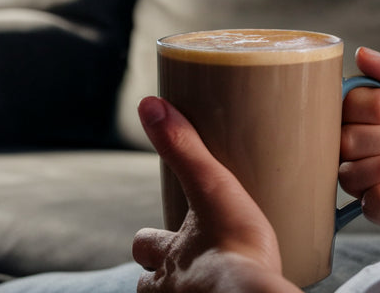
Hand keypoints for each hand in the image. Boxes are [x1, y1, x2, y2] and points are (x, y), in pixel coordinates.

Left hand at [131, 96, 298, 292]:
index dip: (154, 238)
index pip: (144, 245)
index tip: (168, 233)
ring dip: (188, 289)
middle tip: (190, 262)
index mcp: (168, 254)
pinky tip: (232, 291)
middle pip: (151, 281)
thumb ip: (184, 147)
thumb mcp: (211, 187)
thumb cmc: (235, 247)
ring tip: (211, 281)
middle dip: (164, 271)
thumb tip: (149, 105)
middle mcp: (170, 286)